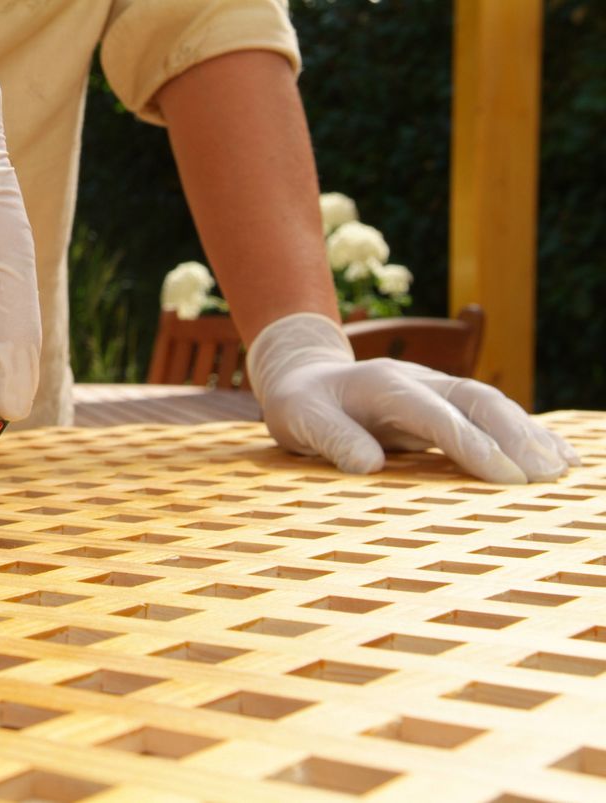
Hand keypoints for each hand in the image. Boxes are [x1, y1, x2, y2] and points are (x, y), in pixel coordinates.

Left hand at [245, 313, 578, 482]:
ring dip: (528, 435)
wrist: (305, 376)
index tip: (504, 475)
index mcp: (383, 385)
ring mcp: (436, 388)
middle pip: (475, 400)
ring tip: (562, 470)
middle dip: (514, 436)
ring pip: (491, 404)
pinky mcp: (445, 403)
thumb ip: (332, 439)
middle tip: (546, 477)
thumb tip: (369, 466)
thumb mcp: (300, 421)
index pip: (435, 413)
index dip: (470, 442)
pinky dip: (527, 434)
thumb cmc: (301, 405)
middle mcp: (418, 381)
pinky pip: (491, 414)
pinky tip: (560, 456)